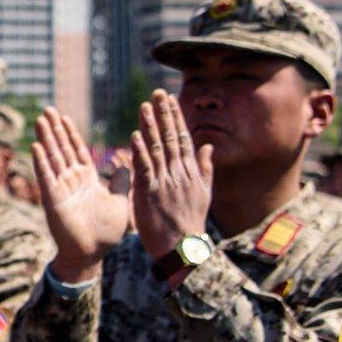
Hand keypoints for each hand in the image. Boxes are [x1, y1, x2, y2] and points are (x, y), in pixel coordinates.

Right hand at [33, 108, 126, 282]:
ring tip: (40, 121)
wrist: (93, 253)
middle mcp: (71, 181)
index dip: (70, 134)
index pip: (77, 151)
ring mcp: (60, 189)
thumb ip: (121, 183)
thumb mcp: (120, 202)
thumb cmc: (106, 232)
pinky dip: (41, 162)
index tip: (64, 116)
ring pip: (52, 159)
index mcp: (87, 179)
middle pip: (61, 149)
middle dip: (55, 130)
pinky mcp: (53, 200)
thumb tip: (126, 165)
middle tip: (47, 109)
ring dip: (45, 139)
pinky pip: (46, 178)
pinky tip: (36, 146)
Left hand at [129, 90, 211, 262]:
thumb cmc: (191, 222)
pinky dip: (139, 152)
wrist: (183, 248)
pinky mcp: (150, 194)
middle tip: (157, 93)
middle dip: (164, 114)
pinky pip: (144, 169)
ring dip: (149, 126)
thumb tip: (208, 146)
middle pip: (170, 138)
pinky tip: (134, 136)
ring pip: (157, 149)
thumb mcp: (204, 193)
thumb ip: (205, 167)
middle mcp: (179, 173)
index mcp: (191, 172)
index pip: (182, 138)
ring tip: (144, 106)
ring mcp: (165, 183)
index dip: (175, 117)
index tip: (169, 99)